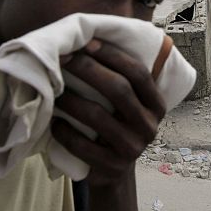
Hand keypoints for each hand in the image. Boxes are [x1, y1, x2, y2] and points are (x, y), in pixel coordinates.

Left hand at [51, 39, 165, 186]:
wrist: (114, 170)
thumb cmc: (115, 125)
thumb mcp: (128, 105)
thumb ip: (119, 79)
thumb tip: (88, 39)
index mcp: (156, 105)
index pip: (138, 73)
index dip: (113, 55)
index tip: (87, 43)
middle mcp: (149, 126)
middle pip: (119, 90)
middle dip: (89, 70)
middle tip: (65, 58)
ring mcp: (133, 148)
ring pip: (98, 116)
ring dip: (71, 99)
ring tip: (53, 89)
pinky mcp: (112, 167)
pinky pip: (84, 146)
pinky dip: (66, 132)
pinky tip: (54, 123)